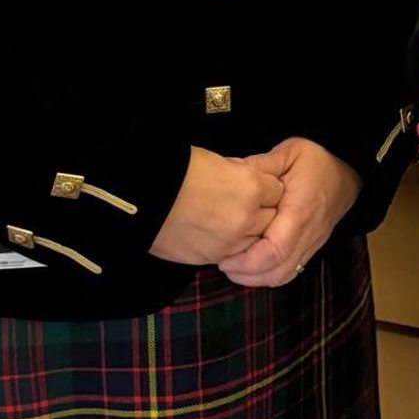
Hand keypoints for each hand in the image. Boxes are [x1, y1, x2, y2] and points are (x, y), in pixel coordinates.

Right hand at [150, 146, 283, 265]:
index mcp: (250, 187)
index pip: (277, 190)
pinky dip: (231, 246)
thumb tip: (249, 178)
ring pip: (257, 241)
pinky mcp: (212, 257)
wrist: (140, 198)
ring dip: (250, 232)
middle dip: (264, 211)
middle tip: (247, 204)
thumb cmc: (175, 171)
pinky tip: (218, 233)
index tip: (257, 184)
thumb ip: (241, 173)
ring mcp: (230, 242)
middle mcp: (246, 217)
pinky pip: (235, 255)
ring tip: (231, 220)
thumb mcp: (216, 161)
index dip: (267, 186)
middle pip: (272, 219)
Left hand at [218, 139, 361, 287]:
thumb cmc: (318, 160)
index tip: (224, 257)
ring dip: (257, 278)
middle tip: (223, 263)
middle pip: (278, 271)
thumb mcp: (289, 152)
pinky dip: (269, 275)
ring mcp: (312, 244)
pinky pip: (291, 272)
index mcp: (300, 211)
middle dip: (246, 275)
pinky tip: (253, 265)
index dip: (247, 261)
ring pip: (284, 276)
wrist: (349, 171)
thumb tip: (230, 171)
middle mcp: (308, 234)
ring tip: (234, 266)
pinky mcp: (311, 248)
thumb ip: (260, 165)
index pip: (275, 250)